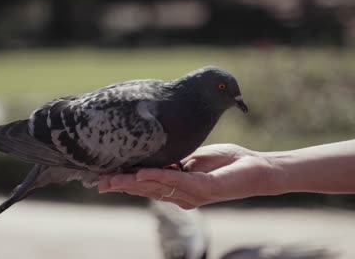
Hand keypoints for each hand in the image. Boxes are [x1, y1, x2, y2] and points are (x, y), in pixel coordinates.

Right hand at [98, 144, 276, 208]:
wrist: (256, 168)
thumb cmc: (227, 162)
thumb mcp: (193, 159)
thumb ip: (174, 162)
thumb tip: (151, 160)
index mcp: (177, 187)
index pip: (146, 185)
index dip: (124, 182)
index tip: (103, 179)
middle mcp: (181, 195)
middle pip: (146, 189)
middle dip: (121, 185)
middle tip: (98, 183)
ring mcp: (192, 194)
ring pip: (156, 187)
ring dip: (132, 182)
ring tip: (112, 180)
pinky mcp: (204, 189)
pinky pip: (177, 180)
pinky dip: (158, 175)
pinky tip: (141, 172)